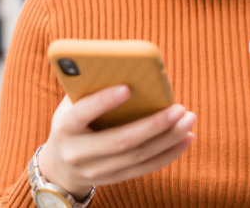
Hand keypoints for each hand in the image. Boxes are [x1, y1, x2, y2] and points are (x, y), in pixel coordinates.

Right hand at [38, 85, 196, 198]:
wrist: (61, 165)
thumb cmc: (73, 120)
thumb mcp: (72, 104)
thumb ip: (91, 88)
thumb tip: (129, 68)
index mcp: (65, 127)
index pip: (83, 113)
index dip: (104, 101)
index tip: (128, 87)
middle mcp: (78, 153)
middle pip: (121, 141)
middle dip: (153, 124)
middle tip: (179, 108)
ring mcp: (96, 171)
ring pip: (138, 156)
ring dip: (169, 138)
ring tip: (188, 119)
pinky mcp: (114, 179)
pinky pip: (146, 168)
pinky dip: (169, 153)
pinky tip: (186, 138)